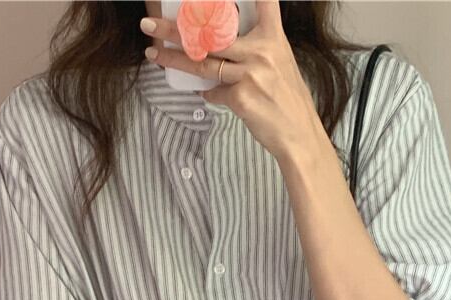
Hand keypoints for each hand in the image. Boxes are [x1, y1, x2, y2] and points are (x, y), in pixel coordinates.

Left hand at [140, 0, 324, 162]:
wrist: (298, 135)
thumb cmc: (288, 101)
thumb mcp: (281, 64)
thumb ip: (256, 50)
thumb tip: (221, 45)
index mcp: (273, 38)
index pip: (264, 2)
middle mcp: (261, 51)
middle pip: (211, 34)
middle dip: (176, 29)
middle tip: (151, 25)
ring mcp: (250, 74)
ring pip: (203, 63)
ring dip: (174, 59)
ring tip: (154, 54)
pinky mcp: (241, 97)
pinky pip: (213, 93)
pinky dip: (208, 95)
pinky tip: (209, 95)